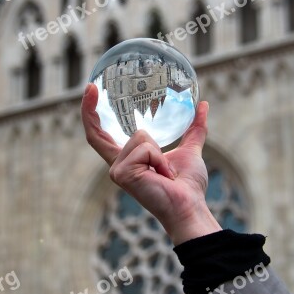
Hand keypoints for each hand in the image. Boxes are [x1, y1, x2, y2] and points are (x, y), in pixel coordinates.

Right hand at [81, 83, 221, 244]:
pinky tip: (162, 176)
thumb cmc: (188, 186)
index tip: (90, 89)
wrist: (190, 207)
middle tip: (89, 86)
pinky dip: (160, 158)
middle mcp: (116, 165)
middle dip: (89, 108)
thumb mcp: (190, 150)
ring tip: (165, 172)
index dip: (90, 113)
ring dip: (160, 151)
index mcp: (127, 159)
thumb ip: (194, 129)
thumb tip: (204, 105)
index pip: (100, 135)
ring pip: (140, 136)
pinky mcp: (122, 173)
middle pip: (97, 132)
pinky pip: (146, 148)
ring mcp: (117, 170)